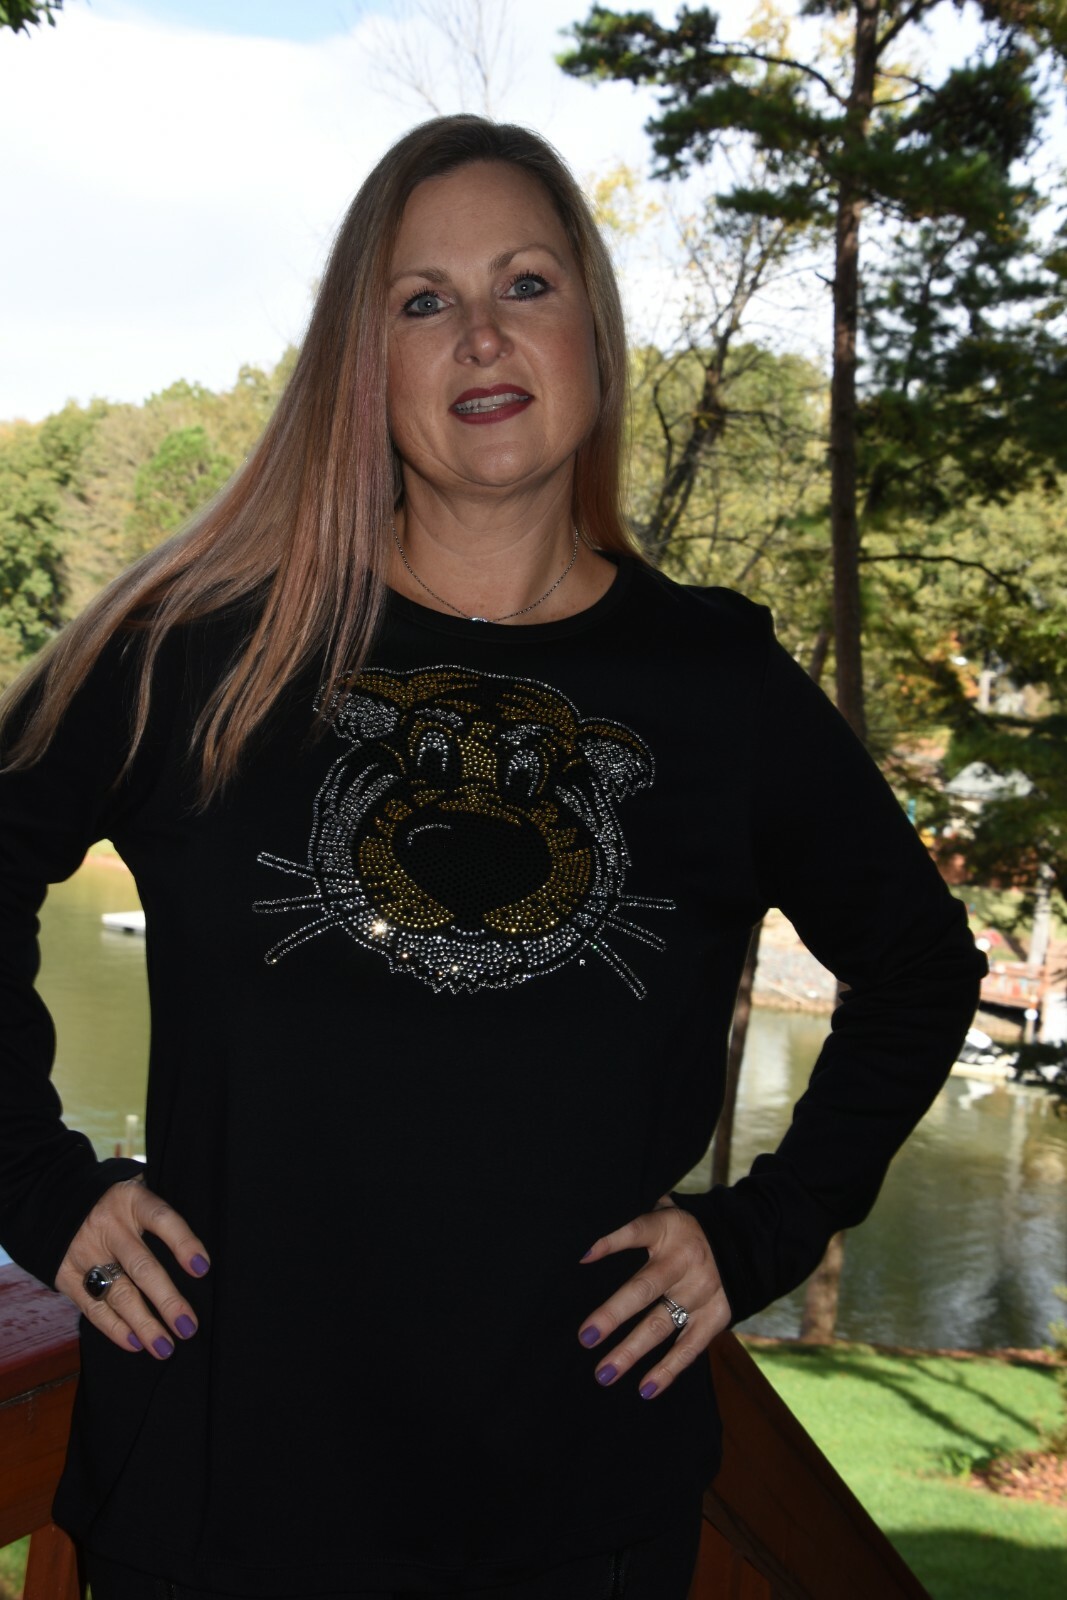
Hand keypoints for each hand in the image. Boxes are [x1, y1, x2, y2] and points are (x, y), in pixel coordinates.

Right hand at [54, 1176, 209, 1359]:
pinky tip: (135, 1343)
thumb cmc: (116, 1204)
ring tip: (164, 1346)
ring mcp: (85, 1252)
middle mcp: (109, 1227)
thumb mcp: (138, 1194)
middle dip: (167, 1301)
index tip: (203, 1268)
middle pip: (142, 1267)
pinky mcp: (66, 1275)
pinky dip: (114, 1328)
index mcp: (132, 1201)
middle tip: (188, 1327)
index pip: (163, 1219)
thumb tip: (196, 1255)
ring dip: (143, 1323)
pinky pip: (92, 1306)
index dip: (183, 1243)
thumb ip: (161, 1217)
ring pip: (118, 1293)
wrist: (57, 1202)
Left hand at [577, 1196, 729, 1399]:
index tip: (583, 1259)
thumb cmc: (683, 1233)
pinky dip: (667, 1370)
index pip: (637, 1231)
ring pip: (661, 1324)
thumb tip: (588, 1247)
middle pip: (644, 1289)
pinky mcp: (717, 1316)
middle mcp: (685, 1261)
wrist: (741, 1243)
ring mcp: (701, 1291)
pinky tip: (645, 1388)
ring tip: (604, 1373)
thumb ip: (635, 1226)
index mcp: (669, 1229)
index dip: (611, 1242)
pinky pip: (690, 1347)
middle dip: (613, 1314)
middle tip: (585, 1337)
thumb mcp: (665, 1215)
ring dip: (631, 1351)